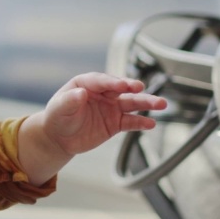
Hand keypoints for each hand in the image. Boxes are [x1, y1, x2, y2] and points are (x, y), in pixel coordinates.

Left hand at [40, 73, 167, 157]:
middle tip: (140, 88)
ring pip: (131, 104)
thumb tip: (80, 93)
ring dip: (146, 103)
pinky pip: (130, 122)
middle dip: (133, 88)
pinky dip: (141, 123)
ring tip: (161, 104)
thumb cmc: (57, 117)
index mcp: (87, 83)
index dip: (112, 82)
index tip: (123, 85)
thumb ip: (69, 100)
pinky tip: (151, 124)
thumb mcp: (59, 108)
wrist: (60, 137)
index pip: (102, 81)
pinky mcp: (116, 123)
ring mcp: (111, 107)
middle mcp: (103, 93)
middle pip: (121, 89)